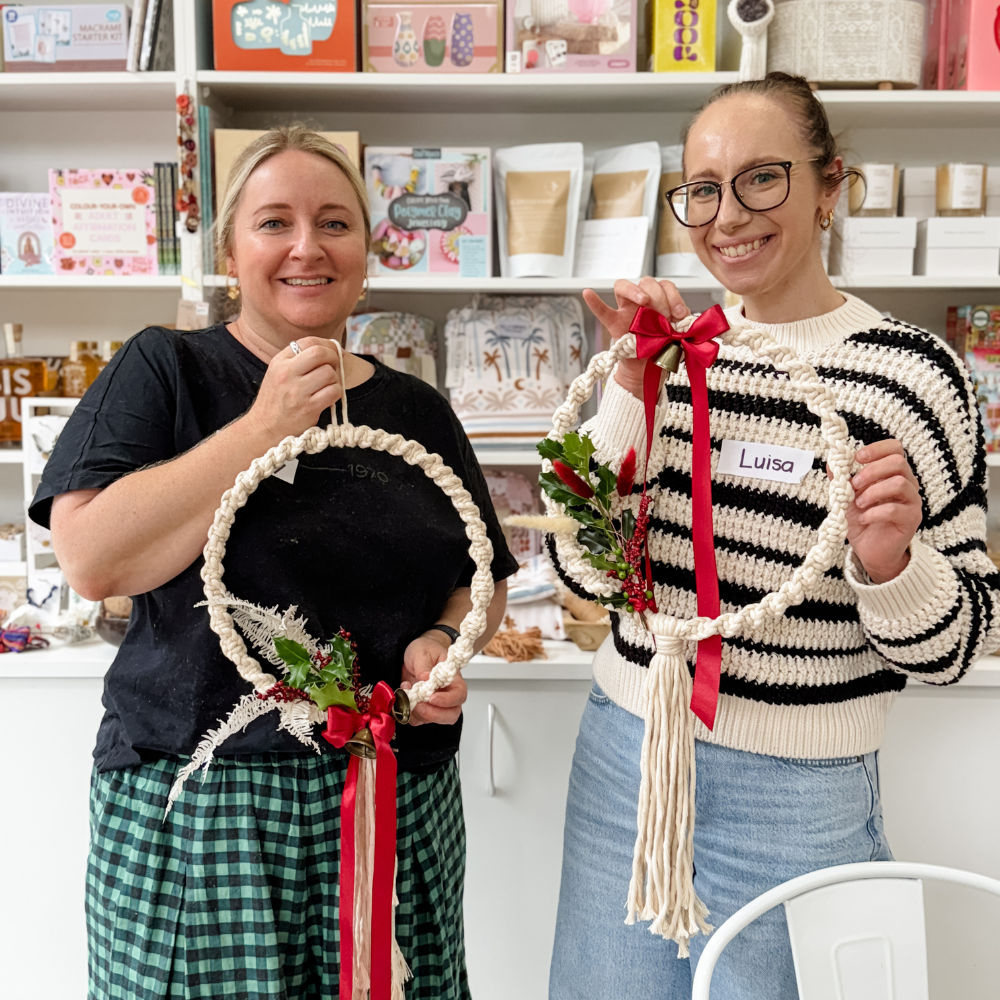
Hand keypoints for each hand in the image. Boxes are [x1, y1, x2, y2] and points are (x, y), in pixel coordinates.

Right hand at [243, 336, 343, 442]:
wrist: (265, 427)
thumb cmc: (275, 400)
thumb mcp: (278, 373)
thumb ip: (297, 360)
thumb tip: (326, 348)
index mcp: (280, 362)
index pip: (308, 342)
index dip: (326, 344)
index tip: (331, 352)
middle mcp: (287, 373)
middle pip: (320, 353)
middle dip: (333, 357)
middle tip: (335, 367)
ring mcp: (298, 391)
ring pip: (329, 372)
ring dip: (335, 378)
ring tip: (328, 385)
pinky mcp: (309, 407)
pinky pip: (334, 391)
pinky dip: (336, 392)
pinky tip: (329, 397)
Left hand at [400, 635, 467, 725]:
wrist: (416, 654)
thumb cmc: (425, 649)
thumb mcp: (421, 652)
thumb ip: (423, 665)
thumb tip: (425, 678)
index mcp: (453, 679)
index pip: (459, 695)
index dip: (448, 700)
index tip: (431, 698)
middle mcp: (447, 695)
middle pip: (450, 714)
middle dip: (434, 714)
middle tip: (418, 705)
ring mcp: (435, 704)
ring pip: (433, 720)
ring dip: (418, 712)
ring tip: (407, 693)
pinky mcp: (423, 709)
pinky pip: (418, 720)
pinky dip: (408, 713)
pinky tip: (404, 697)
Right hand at [582, 277, 690, 397]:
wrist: (650, 370)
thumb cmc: (664, 349)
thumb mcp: (679, 334)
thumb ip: (680, 324)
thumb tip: (683, 319)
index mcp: (659, 301)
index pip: (665, 285)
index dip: (674, 296)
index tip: (679, 314)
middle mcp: (641, 302)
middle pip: (646, 282)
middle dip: (659, 295)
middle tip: (665, 315)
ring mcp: (625, 311)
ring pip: (623, 286)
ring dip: (635, 290)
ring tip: (644, 302)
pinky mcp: (614, 325)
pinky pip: (602, 311)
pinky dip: (594, 302)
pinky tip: (587, 292)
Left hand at [833, 439, 922, 583]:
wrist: (870, 551)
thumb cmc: (862, 521)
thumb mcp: (846, 497)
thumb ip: (841, 479)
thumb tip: (831, 461)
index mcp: (892, 474)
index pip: (895, 449)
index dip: (877, 449)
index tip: (857, 458)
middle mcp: (906, 484)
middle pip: (898, 462)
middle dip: (871, 470)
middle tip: (854, 484)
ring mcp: (911, 501)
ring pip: (899, 483)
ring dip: (872, 492)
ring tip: (858, 504)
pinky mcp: (911, 519)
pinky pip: (896, 509)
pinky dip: (875, 512)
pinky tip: (864, 519)